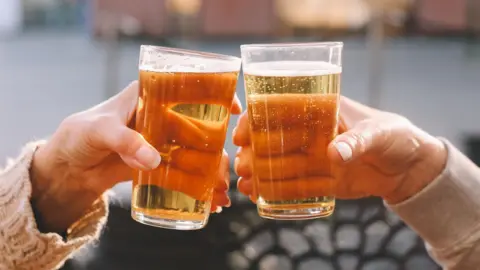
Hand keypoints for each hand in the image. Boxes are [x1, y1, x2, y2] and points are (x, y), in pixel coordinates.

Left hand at [30, 81, 240, 232]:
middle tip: (224, 174)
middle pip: (200, 129)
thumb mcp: (99, 131)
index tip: (233, 110)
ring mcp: (162, 141)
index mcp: (150, 95)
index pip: (188, 90)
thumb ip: (124, 141)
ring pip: (195, 154)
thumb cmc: (80, 134)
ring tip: (220, 194)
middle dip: (216, 151)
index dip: (215, 96)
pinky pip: (182, 173)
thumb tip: (154, 159)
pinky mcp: (158, 163)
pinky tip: (209, 201)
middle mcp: (161, 116)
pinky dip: (197, 187)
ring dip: (211, 173)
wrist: (68, 167)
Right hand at [233, 96, 446, 203]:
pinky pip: (295, 186)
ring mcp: (314, 158)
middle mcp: (312, 133)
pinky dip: (277, 191)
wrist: (410, 168)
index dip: (256, 119)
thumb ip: (357, 140)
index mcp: (320, 110)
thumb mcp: (379, 132)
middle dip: (253, 152)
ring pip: (280, 164)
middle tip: (242, 166)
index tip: (242, 135)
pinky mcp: (322, 180)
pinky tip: (258, 196)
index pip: (280, 109)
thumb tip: (333, 154)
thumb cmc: (395, 136)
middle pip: (273, 140)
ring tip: (245, 185)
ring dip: (260, 173)